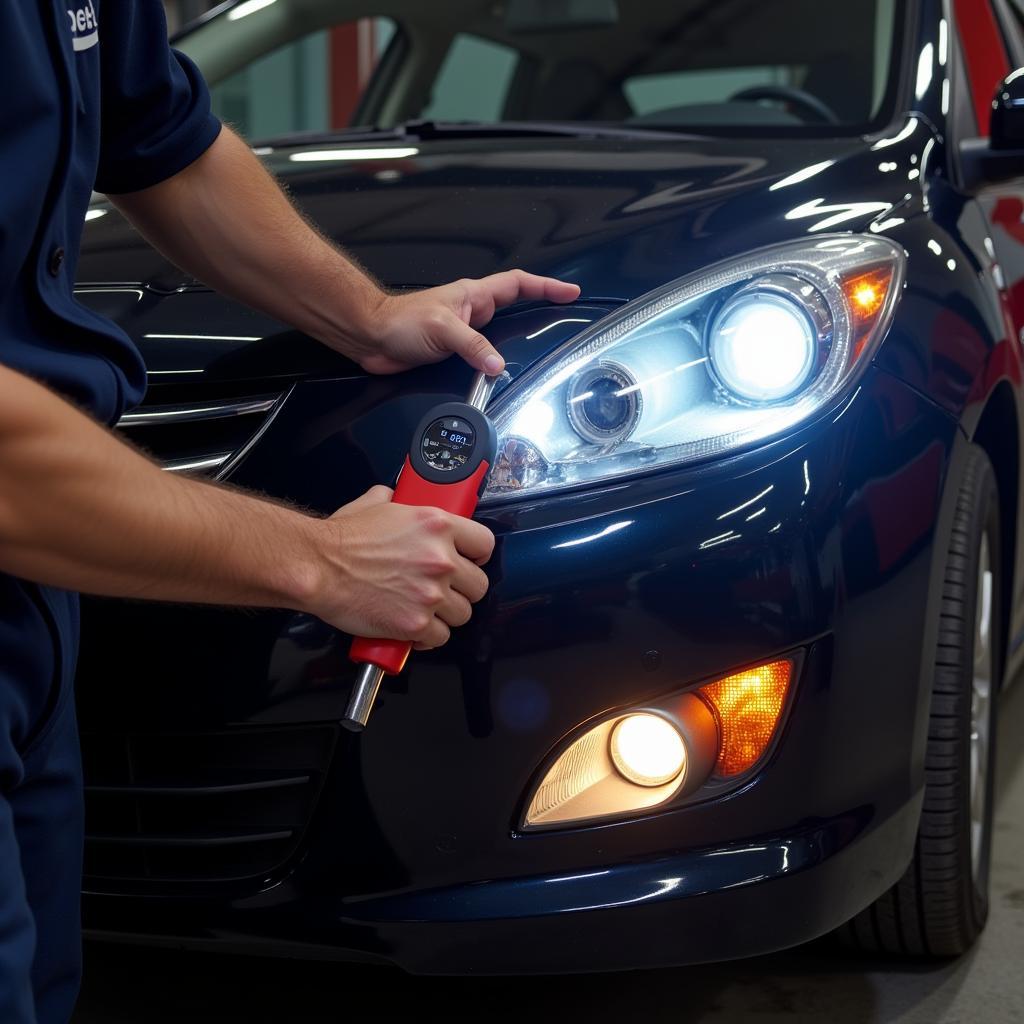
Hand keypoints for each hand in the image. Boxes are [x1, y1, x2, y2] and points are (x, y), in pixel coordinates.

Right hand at [308, 486, 494, 648]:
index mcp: (437, 525)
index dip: (478, 556)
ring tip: (426, 609)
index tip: (470, 561)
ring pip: (463, 614)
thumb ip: (397, 501)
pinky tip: (414, 629)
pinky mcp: (416, 623)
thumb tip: (397, 495)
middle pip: (479, 585)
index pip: (485, 543)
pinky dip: (428, 637)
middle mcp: (441, 559)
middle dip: (463, 590)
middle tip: (443, 590)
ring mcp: (431, 594)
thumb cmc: (341, 540)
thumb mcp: (375, 504)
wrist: (317, 567)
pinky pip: (440, 638)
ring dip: (446, 615)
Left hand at [349, 270, 580, 374]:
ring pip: (502, 328)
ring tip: (546, 332)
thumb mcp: (442, 330)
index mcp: (472, 296)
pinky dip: (499, 357)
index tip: (569, 291)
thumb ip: (472, 346)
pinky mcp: (454, 349)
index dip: (546, 286)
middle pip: (516, 302)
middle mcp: (471, 310)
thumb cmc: (400, 322)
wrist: (371, 338)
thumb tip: (498, 364)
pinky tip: (504, 367)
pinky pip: (485, 351)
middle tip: (566, 307)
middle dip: (542, 302)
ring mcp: (464, 330)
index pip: (518, 284)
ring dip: (521, 329)